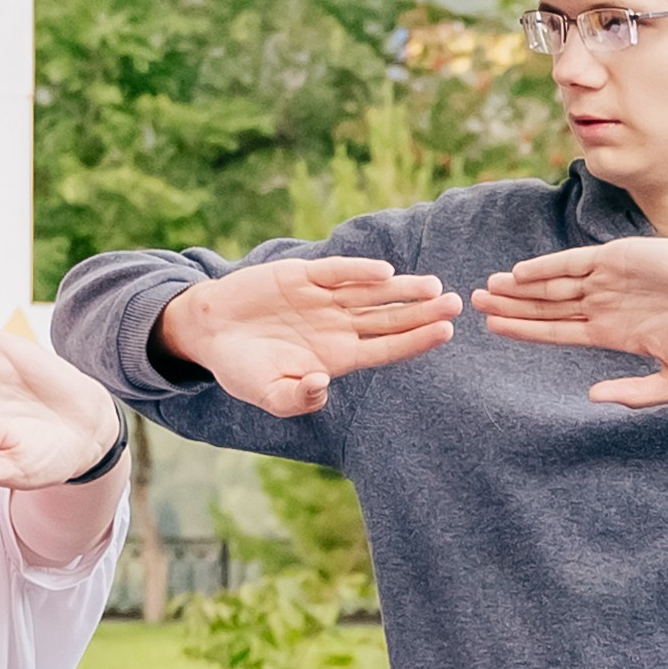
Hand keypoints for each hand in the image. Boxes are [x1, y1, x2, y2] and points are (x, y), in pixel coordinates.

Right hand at [155, 257, 460, 417]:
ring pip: (372, 293)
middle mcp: (339, 326)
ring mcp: (324, 299)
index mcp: (337, 357)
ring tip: (434, 286)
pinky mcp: (304, 276)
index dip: (416, 340)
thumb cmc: (241, 369)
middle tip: (458, 303)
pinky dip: (358, 271)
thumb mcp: (265, 394)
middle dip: (423, 311)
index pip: (386, 348)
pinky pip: (338, 272)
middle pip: (390, 318)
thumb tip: (321, 385)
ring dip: (402, 289)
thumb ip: (295, 397)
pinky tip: (383, 273)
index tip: (445, 331)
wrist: (209, 331)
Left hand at [481, 238, 667, 407]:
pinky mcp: (618, 256)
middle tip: (473, 304)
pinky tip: (518, 273)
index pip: (557, 332)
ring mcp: (609, 279)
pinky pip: (572, 262)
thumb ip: (634, 394)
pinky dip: (544, 267)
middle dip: (511, 306)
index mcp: (612, 332)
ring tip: (486, 288)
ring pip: (552, 285)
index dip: (524, 330)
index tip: (494, 329)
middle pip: (546, 307)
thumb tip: (592, 397)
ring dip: (519, 287)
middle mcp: (605, 304)